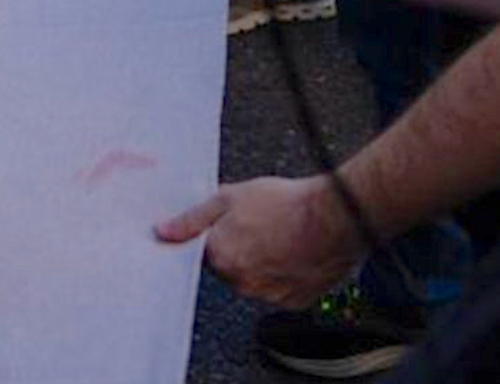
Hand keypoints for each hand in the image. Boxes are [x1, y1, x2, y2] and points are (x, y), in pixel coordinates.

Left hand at [155, 173, 363, 308]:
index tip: (225, 231)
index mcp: (221, 257)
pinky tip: (291, 251)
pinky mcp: (293, 301)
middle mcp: (242, 282)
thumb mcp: (228, 197)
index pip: (202, 255)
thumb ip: (191, 218)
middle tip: (255, 227)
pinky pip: (278, 290)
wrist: (335, 217)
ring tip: (277, 236)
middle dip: (236, 250)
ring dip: (258, 264)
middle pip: (227, 269)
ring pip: (253, 281)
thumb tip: (164, 231)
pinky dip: (281, 275)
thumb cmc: (287, 204)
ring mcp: (269, 295)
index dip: (214, 239)